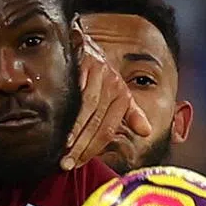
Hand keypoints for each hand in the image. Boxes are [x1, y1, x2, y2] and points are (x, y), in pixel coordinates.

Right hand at [61, 20, 151, 170]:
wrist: (80, 41)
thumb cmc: (98, 72)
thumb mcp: (118, 92)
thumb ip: (131, 113)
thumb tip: (146, 132)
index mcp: (122, 95)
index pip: (108, 129)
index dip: (94, 148)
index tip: (78, 163)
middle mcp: (114, 84)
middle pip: (97, 122)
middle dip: (81, 146)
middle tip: (66, 163)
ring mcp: (99, 73)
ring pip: (87, 109)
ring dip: (74, 132)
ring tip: (62, 150)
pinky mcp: (84, 63)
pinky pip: (76, 91)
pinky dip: (68, 109)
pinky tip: (58, 123)